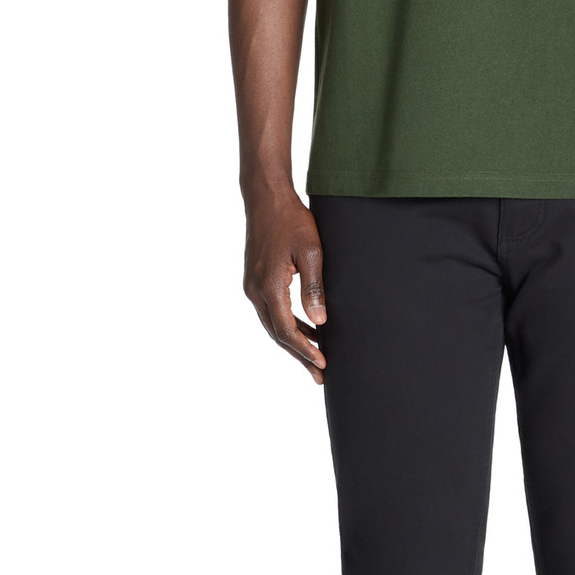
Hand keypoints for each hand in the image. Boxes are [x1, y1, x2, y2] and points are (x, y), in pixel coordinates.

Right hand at [243, 188, 325, 382]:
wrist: (266, 199)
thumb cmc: (292, 221)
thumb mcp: (312, 252)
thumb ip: (315, 288)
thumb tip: (320, 322)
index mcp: (268, 285)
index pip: (286, 330)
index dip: (305, 350)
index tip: (322, 364)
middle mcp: (255, 290)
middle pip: (278, 334)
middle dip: (300, 355)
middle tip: (321, 375)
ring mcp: (252, 286)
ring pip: (273, 325)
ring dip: (294, 343)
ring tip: (315, 359)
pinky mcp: (255, 280)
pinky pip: (271, 312)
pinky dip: (288, 325)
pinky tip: (307, 330)